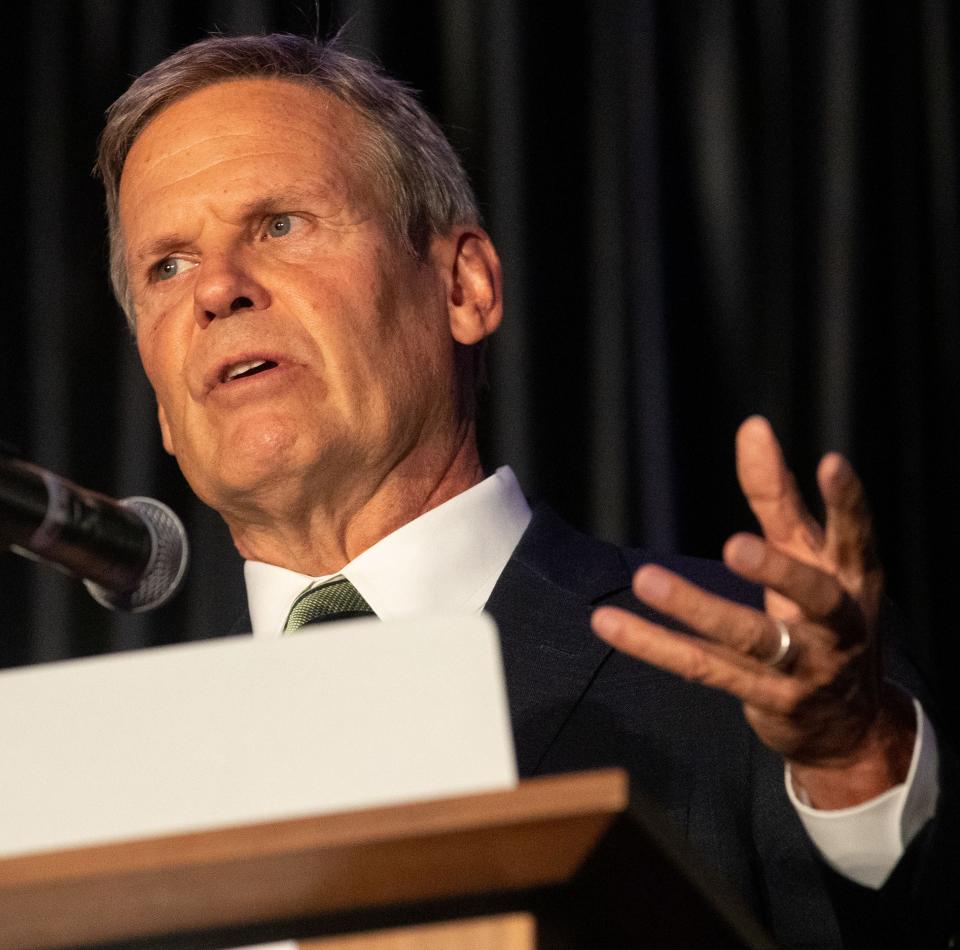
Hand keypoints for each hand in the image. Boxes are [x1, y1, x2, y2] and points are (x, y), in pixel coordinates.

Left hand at [591, 416, 914, 807]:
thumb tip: (753, 425)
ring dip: (697, 609)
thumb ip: (778, 495)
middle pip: (814, 595)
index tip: (829, 461)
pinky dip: (652, 644)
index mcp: (854, 580)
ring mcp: (803, 667)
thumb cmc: (824, 615)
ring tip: (647, 579)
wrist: (847, 720)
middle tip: (734, 546)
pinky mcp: (763, 698)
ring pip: (749, 639)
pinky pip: (700, 667)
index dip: (847, 501)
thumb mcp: (809, 554)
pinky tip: (608, 622)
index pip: (855, 535)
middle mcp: (838, 625)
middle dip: (777, 573)